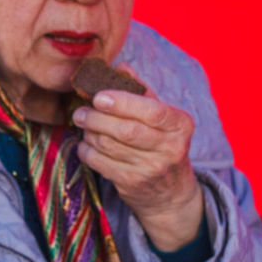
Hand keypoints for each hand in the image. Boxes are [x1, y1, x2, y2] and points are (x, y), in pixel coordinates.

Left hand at [71, 68, 202, 251]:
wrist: (171, 193)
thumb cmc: (163, 145)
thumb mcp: (163, 119)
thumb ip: (142, 93)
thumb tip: (120, 67)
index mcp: (180, 125)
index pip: (152, 111)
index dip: (122, 102)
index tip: (99, 97)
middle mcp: (170, 148)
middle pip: (126, 130)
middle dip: (97, 118)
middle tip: (80, 111)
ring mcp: (151, 168)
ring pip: (109, 146)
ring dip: (89, 132)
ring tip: (83, 124)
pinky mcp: (132, 184)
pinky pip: (100, 163)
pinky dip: (86, 151)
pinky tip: (85, 143)